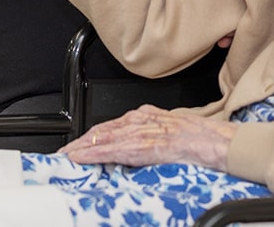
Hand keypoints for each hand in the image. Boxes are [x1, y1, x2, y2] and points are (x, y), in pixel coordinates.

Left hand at [62, 105, 236, 170]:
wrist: (211, 140)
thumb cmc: (196, 137)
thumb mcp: (168, 129)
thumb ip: (150, 134)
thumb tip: (135, 148)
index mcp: (144, 115)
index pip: (109, 126)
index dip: (90, 137)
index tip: (76, 146)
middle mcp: (138, 120)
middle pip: (100, 130)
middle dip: (79, 142)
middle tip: (62, 153)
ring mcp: (138, 132)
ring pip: (101, 138)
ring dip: (80, 149)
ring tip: (65, 157)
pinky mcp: (141, 145)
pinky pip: (111, 149)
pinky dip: (93, 153)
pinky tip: (80, 158)